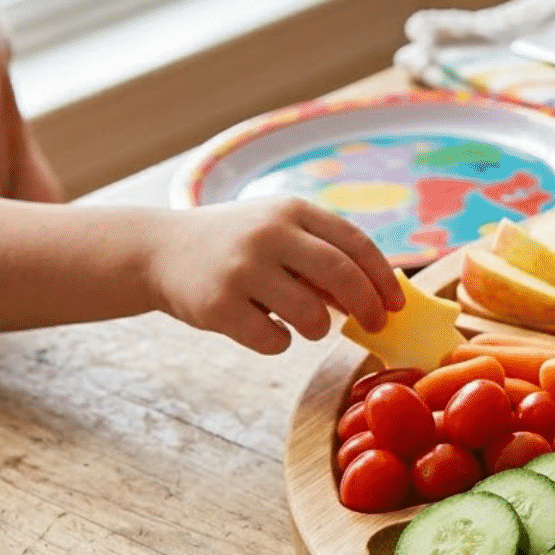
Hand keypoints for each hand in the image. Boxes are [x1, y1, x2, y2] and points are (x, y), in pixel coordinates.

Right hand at [145, 198, 404, 353]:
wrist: (157, 250)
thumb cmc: (236, 247)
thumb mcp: (278, 233)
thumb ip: (324, 258)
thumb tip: (379, 300)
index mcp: (291, 211)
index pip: (356, 244)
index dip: (383, 279)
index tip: (397, 305)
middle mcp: (269, 234)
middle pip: (343, 276)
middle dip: (368, 307)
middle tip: (374, 326)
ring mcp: (242, 269)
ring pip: (311, 316)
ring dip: (318, 329)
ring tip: (304, 323)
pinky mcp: (218, 305)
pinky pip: (273, 341)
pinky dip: (279, 343)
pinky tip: (263, 328)